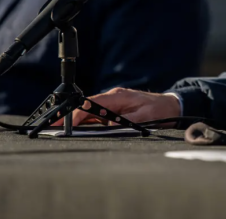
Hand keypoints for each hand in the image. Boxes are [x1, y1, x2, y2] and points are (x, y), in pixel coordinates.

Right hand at [52, 88, 179, 126]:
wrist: (171, 105)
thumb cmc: (160, 110)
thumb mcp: (146, 117)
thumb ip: (127, 122)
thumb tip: (110, 127)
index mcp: (118, 97)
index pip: (91, 104)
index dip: (76, 114)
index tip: (65, 123)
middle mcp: (113, 98)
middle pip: (86, 108)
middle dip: (70, 117)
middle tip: (54, 126)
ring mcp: (112, 103)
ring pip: (90, 112)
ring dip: (76, 120)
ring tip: (60, 129)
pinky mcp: (114, 109)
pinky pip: (97, 116)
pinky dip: (86, 122)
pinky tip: (77, 129)